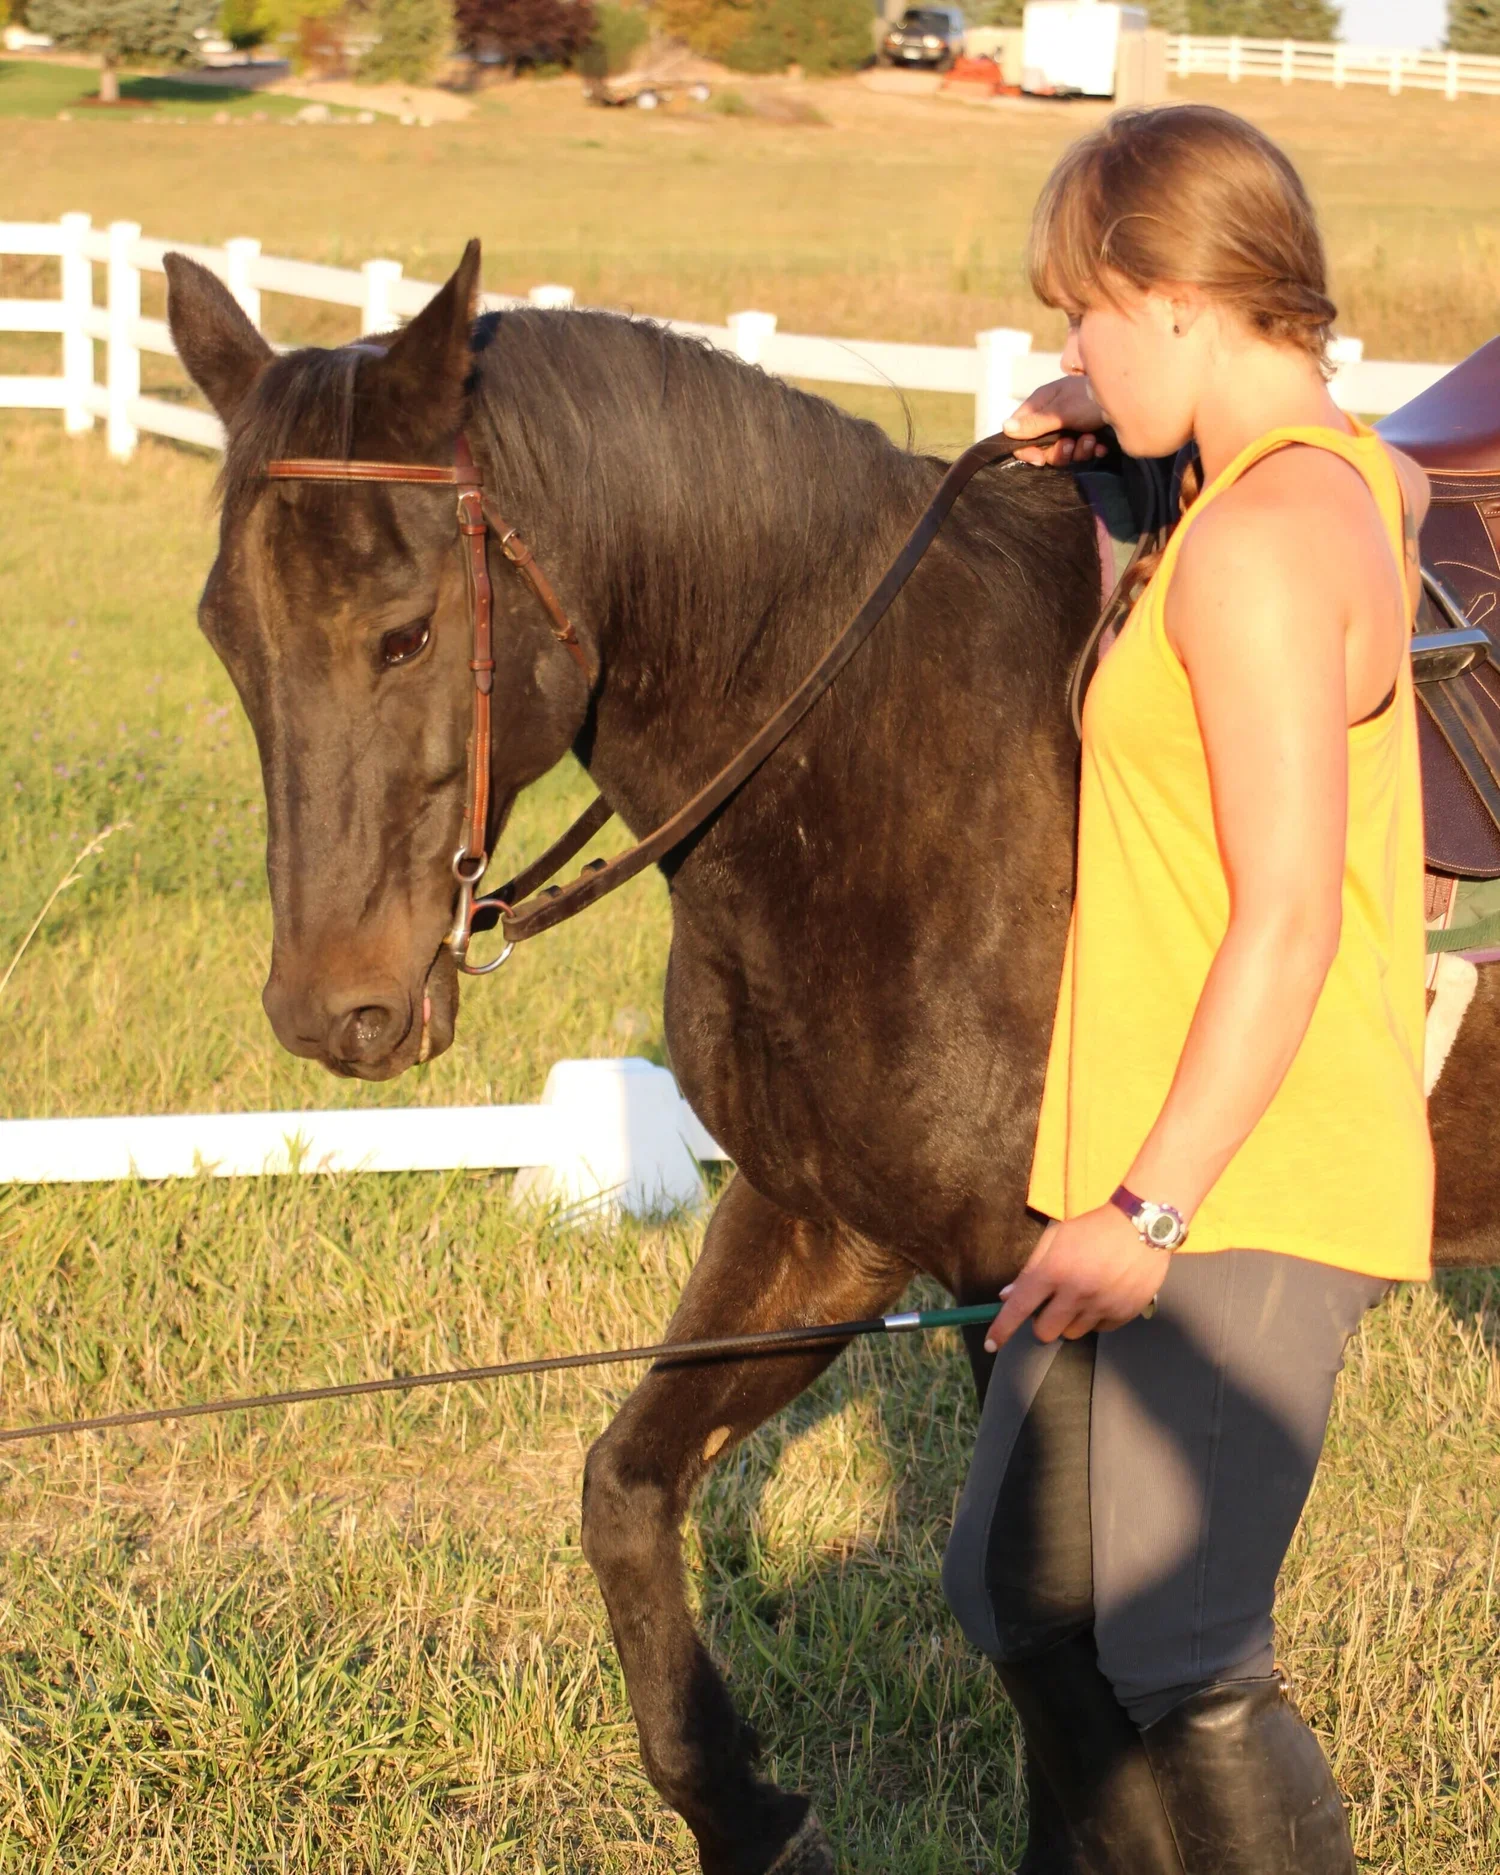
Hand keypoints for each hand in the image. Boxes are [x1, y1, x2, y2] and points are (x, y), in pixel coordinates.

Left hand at [985, 1207, 1171, 1349]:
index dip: (1002, 1329)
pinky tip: (1102, 1297)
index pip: (1019, 1308)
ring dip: (1069, 1321)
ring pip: (1072, 1334)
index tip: (991, 1345)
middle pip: (1045, 1332)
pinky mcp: (1124, 1314)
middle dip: (1042, 1322)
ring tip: (1081, 1297)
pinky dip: (1095, 1319)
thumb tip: (1007, 1296)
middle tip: (1051, 1305)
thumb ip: (1031, 1269)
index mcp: (1054, 1271)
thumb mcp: (1056, 1237)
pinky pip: (1099, 1330)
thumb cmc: (1093, 1228)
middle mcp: (1076, 1293)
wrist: (1143, 1226)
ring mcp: (1102, 1306)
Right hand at [1004, 376, 1107, 467]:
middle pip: (1042, 447)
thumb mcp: (1060, 412)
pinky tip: (1101, 443)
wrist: (1130, 395)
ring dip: (1078, 450)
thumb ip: (1034, 424)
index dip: (1026, 449)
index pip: (1019, 433)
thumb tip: (1005, 428)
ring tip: (1090, 439)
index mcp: (1041, 404)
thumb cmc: (1090, 398)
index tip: (1040, 458)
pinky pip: (1081, 451)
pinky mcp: (1087, 432)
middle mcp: (1053, 415)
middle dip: (1059, 451)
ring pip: (1063, 452)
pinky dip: (1091, 449)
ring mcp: (1070, 424)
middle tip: (1071, 444)